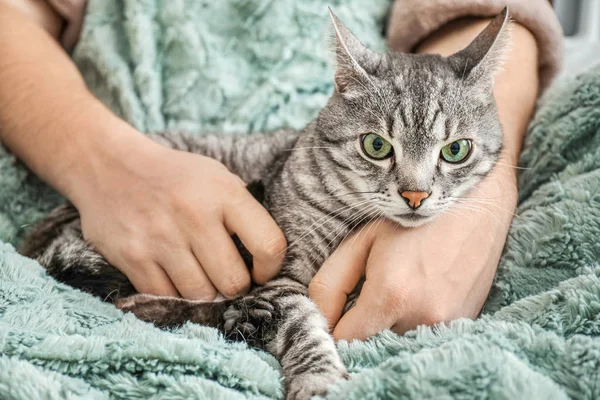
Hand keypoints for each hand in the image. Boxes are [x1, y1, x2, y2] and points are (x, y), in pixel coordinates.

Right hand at [73, 132, 285, 299]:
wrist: (108, 165)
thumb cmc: (174, 176)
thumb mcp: (217, 176)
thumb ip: (243, 210)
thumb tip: (268, 256)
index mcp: (224, 193)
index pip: (268, 245)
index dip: (271, 268)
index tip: (261, 271)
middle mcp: (194, 216)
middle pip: (234, 282)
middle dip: (235, 287)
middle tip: (227, 278)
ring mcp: (161, 239)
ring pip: (201, 296)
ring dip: (205, 294)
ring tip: (201, 278)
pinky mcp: (133, 258)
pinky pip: (166, 297)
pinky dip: (175, 296)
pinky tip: (175, 279)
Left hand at [309, 169, 517, 339]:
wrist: (474, 204)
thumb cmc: (411, 217)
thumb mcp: (361, 242)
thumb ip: (331, 284)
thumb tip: (318, 320)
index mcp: (390, 296)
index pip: (346, 341)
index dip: (335, 326)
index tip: (338, 309)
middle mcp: (421, 318)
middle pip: (374, 343)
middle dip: (364, 325)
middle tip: (370, 290)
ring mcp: (447, 324)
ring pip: (400, 340)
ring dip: (391, 324)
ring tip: (400, 287)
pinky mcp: (465, 322)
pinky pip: (426, 334)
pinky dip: (415, 320)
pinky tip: (421, 290)